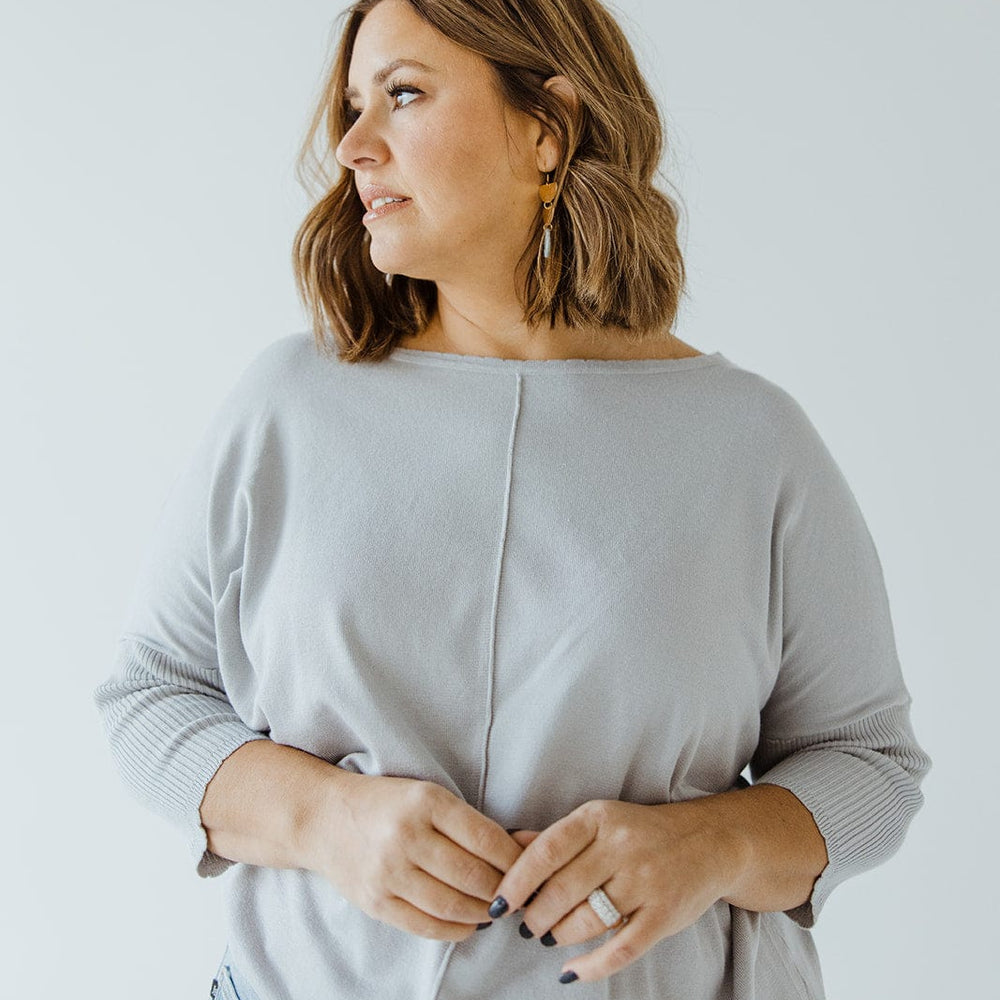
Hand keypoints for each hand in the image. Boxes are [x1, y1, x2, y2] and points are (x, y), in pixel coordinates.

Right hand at [304, 773, 523, 940]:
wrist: (324, 818)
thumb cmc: (387, 804)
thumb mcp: (429, 797)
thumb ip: (475, 823)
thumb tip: (530, 843)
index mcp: (426, 802)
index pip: (486, 838)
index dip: (515, 859)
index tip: (529, 867)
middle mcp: (407, 836)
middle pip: (473, 875)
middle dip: (504, 889)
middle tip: (518, 893)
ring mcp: (389, 872)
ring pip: (453, 905)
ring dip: (484, 912)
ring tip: (496, 908)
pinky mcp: (376, 902)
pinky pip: (427, 925)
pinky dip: (456, 929)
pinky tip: (469, 923)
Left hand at [488, 798, 746, 982]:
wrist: (709, 841)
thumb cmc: (640, 833)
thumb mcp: (599, 821)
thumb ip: (554, 836)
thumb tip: (505, 844)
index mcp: (600, 818)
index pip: (547, 850)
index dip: (517, 880)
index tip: (497, 903)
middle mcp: (622, 846)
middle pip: (563, 889)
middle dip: (536, 914)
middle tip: (527, 925)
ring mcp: (646, 881)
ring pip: (588, 919)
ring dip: (560, 935)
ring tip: (549, 937)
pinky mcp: (665, 915)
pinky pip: (621, 949)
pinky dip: (591, 966)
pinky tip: (569, 972)